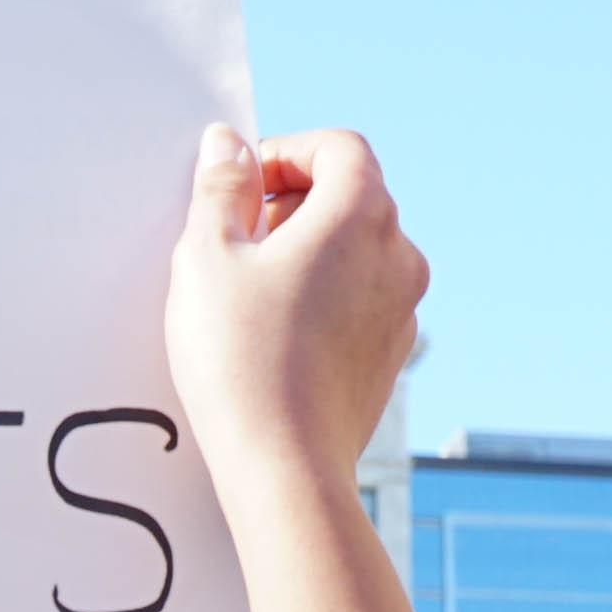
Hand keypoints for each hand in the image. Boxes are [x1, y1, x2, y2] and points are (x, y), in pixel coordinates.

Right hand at [165, 126, 426, 506]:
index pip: (339, 148)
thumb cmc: (241, 359)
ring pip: (358, 249)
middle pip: (353, 194)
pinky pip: (361, 298)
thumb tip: (228, 144)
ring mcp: (403, 309)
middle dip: (293, 200)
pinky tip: (274, 332)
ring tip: (249, 288)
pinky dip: (324, 293)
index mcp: (361, 215)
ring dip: (308, 248)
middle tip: (236, 237)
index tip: (241, 187)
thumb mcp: (208, 257)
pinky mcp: (391, 354)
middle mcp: (399, 255)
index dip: (286, 153)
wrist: (285, 467)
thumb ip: (221, 188)